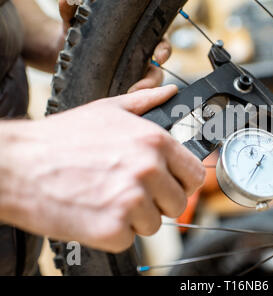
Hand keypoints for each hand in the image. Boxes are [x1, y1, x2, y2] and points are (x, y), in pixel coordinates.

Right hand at [0, 85, 204, 252]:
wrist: (19, 165)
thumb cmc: (61, 139)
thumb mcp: (108, 110)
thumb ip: (146, 102)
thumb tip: (169, 93)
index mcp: (154, 142)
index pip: (194, 174)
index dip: (181, 181)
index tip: (169, 183)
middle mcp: (148, 170)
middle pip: (178, 202)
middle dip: (159, 201)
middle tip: (132, 192)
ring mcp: (132, 201)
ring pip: (154, 223)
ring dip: (135, 217)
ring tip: (107, 198)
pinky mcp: (113, 229)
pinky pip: (129, 238)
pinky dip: (114, 231)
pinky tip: (95, 211)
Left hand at [57, 0, 171, 91]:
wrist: (61, 52)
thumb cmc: (75, 32)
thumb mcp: (74, 21)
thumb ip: (71, 10)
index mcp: (139, 36)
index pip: (161, 42)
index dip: (164, 51)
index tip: (158, 58)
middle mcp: (140, 56)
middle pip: (157, 70)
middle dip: (152, 81)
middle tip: (139, 88)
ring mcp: (133, 74)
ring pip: (148, 86)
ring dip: (142, 93)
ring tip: (127, 97)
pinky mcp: (124, 87)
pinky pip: (133, 95)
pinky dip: (131, 100)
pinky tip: (120, 101)